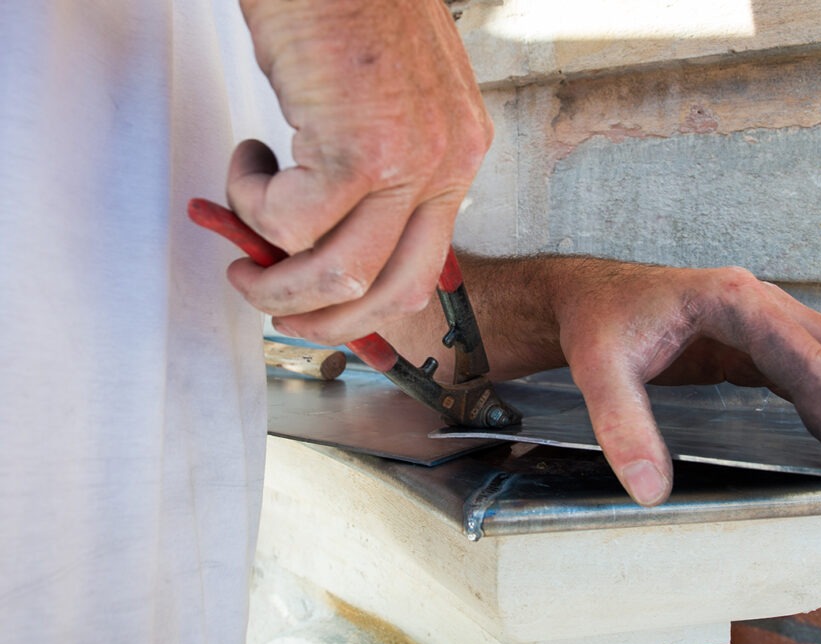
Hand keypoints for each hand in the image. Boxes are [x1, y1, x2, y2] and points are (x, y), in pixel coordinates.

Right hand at [225, 0, 491, 341]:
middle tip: (267, 297)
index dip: (364, 310)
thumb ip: (377, 176)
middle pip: (389, 293)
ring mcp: (409, 160)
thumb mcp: (388, 105)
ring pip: (338, 275)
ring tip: (241, 244)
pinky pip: (290, 222)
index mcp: (459, 159)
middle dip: (317, 317)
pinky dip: (252, 202)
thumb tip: (330, 244)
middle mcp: (447, 166)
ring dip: (274, 278)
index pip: (423, 272)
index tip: (318, 313)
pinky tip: (251, 157)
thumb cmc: (351, 13)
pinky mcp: (359, 145)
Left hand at [553, 262, 820, 505]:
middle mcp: (762, 304)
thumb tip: (650, 489)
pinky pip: (811, 370)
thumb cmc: (594, 322)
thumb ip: (622, 426)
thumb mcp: (599, 372)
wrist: (582, 296)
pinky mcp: (753, 339)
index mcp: (736, 303)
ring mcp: (763, 319)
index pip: (815, 366)